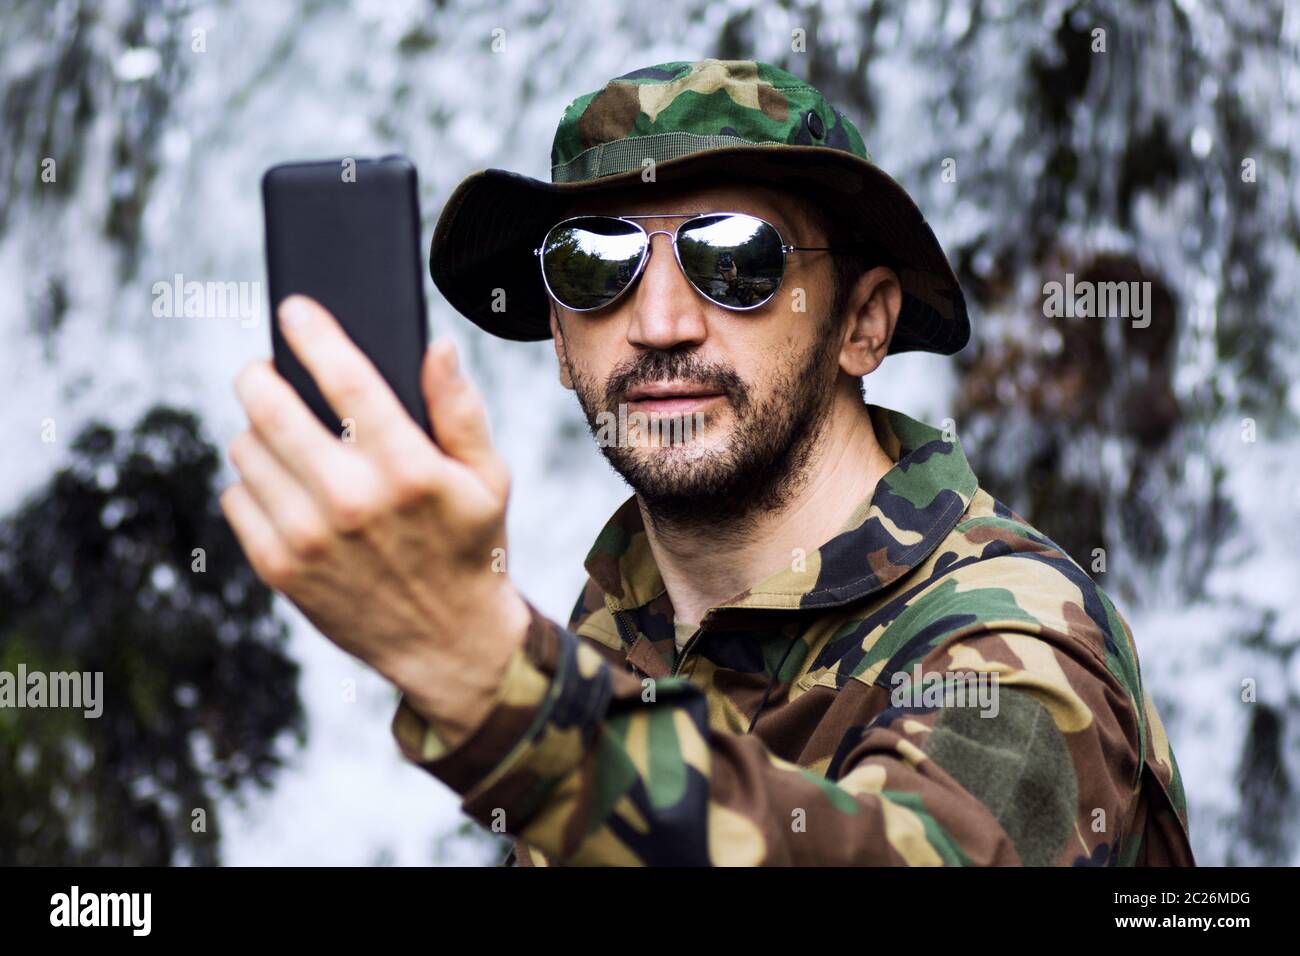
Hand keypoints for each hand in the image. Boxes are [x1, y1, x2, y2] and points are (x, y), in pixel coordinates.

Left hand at [220, 295, 529, 743]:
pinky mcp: (280, 569)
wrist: (448, 642)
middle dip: (258, 374)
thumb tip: (436, 345)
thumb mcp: (488, 476)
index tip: (294, 308)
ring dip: (256, 431)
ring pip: (245, 449)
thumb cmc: (470, 545)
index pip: (345, 379)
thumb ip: (460, 409)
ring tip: (283, 437)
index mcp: (408, 469)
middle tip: (262, 370)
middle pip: (270, 408)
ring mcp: (309, 538)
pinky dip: (251, 481)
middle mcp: (352, 501)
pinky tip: (284, 487)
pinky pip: (236, 496)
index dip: (312, 332)